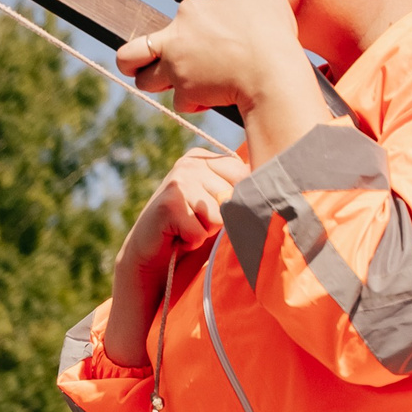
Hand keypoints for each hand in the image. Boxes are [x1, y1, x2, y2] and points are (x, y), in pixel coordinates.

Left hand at [118, 0, 305, 115]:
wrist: (272, 73)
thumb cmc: (270, 33)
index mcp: (190, 11)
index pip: (176, 18)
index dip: (190, 29)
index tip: (210, 34)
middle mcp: (175, 40)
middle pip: (129, 55)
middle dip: (131, 62)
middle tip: (145, 64)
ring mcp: (176, 69)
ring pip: (146, 82)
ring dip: (159, 83)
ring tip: (179, 80)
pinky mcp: (184, 94)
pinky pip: (180, 102)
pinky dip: (193, 102)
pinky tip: (210, 96)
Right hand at [120, 148, 247, 275]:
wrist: (148, 253)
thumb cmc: (189, 229)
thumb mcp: (216, 201)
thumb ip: (236, 187)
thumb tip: (263, 184)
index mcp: (203, 157)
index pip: (244, 174)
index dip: (233, 200)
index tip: (210, 207)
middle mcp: (190, 163)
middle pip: (232, 196)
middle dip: (219, 218)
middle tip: (195, 221)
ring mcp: (178, 181)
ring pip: (218, 216)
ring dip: (205, 231)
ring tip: (186, 228)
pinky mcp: (169, 205)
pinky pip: (200, 232)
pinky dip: (190, 242)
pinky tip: (176, 236)